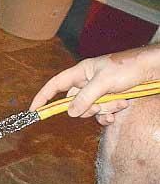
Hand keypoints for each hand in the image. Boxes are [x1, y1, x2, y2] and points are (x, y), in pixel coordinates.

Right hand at [30, 46, 159, 121]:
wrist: (152, 70)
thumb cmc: (128, 67)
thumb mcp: (104, 82)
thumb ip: (85, 97)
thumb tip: (71, 112)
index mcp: (81, 72)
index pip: (55, 85)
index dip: (43, 97)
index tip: (34, 111)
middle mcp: (87, 83)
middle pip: (74, 103)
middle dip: (87, 107)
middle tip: (100, 103)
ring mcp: (98, 92)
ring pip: (89, 110)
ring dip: (103, 110)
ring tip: (118, 103)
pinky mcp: (109, 100)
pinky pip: (101, 114)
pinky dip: (108, 115)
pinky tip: (118, 111)